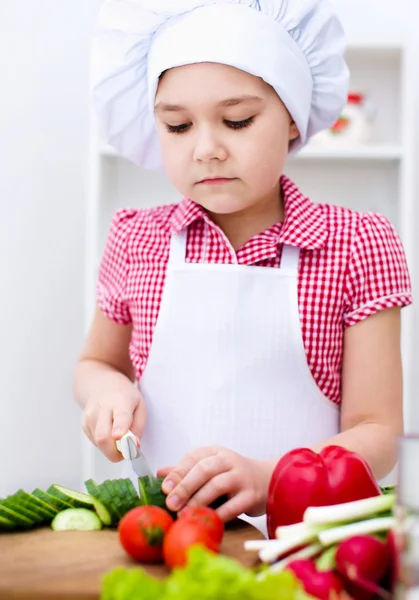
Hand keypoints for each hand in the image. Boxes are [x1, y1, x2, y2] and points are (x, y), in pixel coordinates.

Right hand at [82, 386, 145, 461]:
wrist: (101, 384)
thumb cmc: (125, 396)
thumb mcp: (140, 406)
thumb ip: (138, 427)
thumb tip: (134, 446)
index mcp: (121, 401)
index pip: (120, 416)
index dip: (119, 427)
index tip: (118, 436)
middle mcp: (102, 408)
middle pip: (103, 436)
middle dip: (115, 452)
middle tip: (127, 451)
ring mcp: (90, 416)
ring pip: (98, 443)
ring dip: (111, 449)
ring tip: (120, 438)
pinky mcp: (84, 425)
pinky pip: (95, 442)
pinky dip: (105, 444)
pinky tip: (109, 431)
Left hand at [157, 446, 272, 521]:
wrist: (267, 480)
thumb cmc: (232, 475)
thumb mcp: (210, 467)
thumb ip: (186, 471)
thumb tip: (160, 474)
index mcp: (215, 452)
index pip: (193, 457)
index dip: (178, 472)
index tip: (164, 488)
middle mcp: (228, 460)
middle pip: (204, 470)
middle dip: (185, 486)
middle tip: (171, 503)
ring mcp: (241, 477)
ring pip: (217, 485)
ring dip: (198, 500)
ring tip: (184, 514)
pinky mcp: (251, 495)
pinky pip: (233, 506)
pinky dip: (218, 514)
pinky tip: (206, 521)